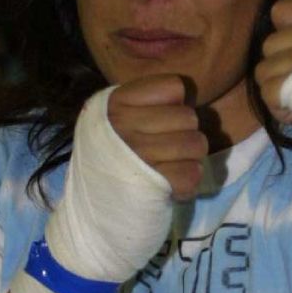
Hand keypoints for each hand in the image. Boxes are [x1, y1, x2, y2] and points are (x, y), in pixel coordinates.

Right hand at [107, 75, 208, 201]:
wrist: (96, 205)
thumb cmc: (113, 155)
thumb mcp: (117, 116)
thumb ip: (146, 100)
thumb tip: (184, 94)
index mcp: (116, 103)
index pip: (174, 87)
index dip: (174, 104)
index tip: (160, 121)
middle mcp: (124, 127)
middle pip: (189, 116)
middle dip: (186, 132)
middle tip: (169, 147)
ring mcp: (138, 157)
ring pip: (196, 144)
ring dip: (190, 157)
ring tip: (171, 165)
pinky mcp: (154, 186)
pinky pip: (193, 173)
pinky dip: (187, 181)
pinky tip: (170, 183)